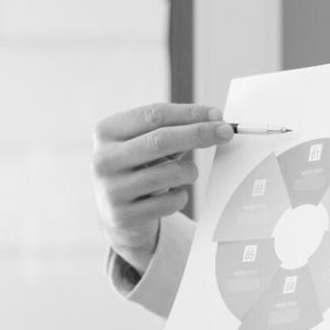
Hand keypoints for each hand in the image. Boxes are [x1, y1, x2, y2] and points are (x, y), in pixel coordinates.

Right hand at [92, 103, 233, 272]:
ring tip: (189, 173)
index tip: (217, 115)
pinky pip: (169, 202)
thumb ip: (175, 130)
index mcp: (107, 132)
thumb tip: (215, 121)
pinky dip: (181, 195)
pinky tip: (172, 195)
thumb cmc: (140, 169)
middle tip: (226, 132)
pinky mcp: (124, 216)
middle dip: (199, 133)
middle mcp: (103, 159)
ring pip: (168, 173)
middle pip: (160, 140)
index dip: (189, 113)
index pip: (154, 114)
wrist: (117, 215)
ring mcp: (111, 189)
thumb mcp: (147, 144)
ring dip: (189, 171)